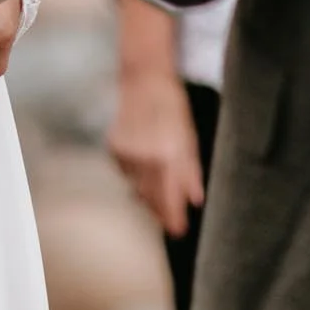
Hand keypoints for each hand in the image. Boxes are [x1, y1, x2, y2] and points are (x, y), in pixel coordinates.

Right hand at [108, 66, 203, 237]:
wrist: (143, 78)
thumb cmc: (172, 105)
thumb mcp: (189, 135)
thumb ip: (191, 170)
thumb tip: (196, 200)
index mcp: (167, 154)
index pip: (169, 196)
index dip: (173, 217)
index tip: (178, 231)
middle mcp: (144, 156)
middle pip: (151, 196)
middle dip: (161, 211)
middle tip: (170, 222)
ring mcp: (126, 151)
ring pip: (136, 186)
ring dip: (148, 196)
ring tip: (158, 202)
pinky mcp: (113, 146)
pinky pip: (125, 172)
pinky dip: (135, 177)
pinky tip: (144, 173)